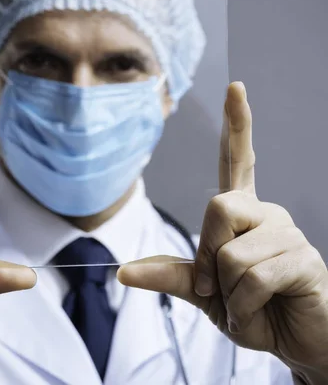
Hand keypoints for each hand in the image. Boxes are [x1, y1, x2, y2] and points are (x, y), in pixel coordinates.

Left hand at [118, 83, 327, 381]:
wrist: (292, 341)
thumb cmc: (253, 309)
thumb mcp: (202, 291)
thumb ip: (170, 275)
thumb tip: (123, 272)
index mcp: (241, 214)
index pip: (238, 161)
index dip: (237, 125)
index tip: (235, 88)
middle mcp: (266, 214)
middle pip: (217, 208)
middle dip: (207, 256)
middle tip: (216, 287)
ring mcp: (287, 234)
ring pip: (232, 252)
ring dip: (228, 291)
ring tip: (247, 301)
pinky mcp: (305, 260)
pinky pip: (252, 279)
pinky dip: (243, 308)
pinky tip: (261, 311)